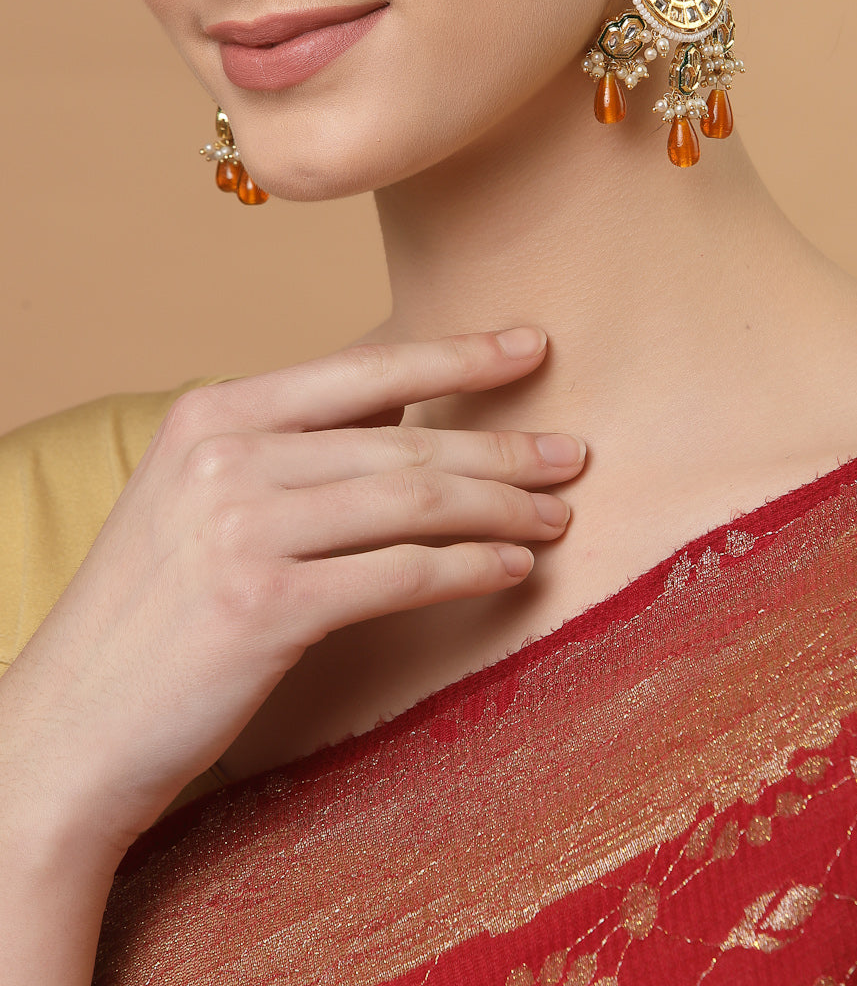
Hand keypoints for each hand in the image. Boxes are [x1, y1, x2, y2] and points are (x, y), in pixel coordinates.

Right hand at [0, 327, 582, 865]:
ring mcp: (242, 528)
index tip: (529, 346)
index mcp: (212, 414)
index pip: (362, 371)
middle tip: (572, 456)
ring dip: (501, 508)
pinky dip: (467, 568)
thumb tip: (403, 418)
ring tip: (556, 515)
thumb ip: (288, 449)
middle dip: (502, 447)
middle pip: (403, 442)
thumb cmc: (149, 615)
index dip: (456, 356)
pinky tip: (511, 568)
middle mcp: (226, 456)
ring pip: (413, 502)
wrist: (68, 727)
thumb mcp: (198, 499)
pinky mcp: (266, 606)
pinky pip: (400, 573)